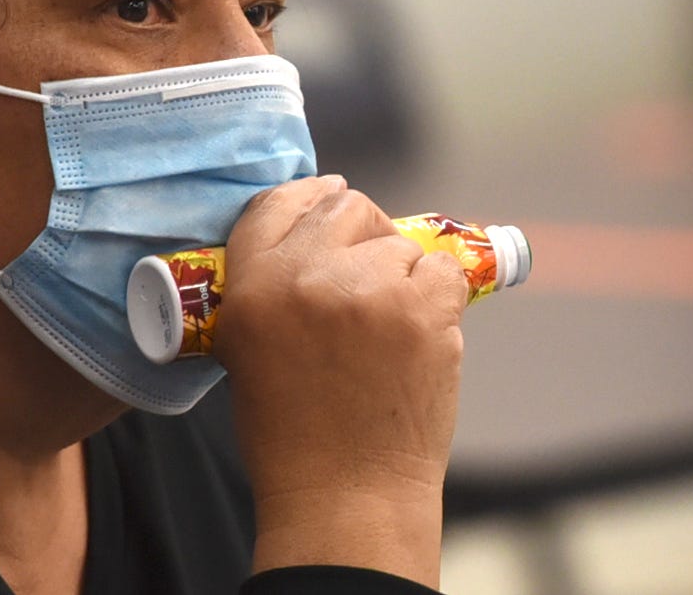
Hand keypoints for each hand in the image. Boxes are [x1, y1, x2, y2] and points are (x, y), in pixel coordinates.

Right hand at [216, 175, 468, 586]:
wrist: (345, 497)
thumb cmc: (294, 432)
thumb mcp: (249, 347)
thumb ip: (274, 285)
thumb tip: (322, 234)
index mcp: (252, 286)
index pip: (277, 203)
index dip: (309, 197)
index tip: (328, 199)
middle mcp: (306, 277)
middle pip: (346, 208)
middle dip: (364, 230)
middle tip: (372, 272)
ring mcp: (368, 290)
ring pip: (401, 244)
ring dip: (402, 274)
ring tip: (390, 331)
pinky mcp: (422, 310)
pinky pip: (443, 271)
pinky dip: (440, 297)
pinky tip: (421, 335)